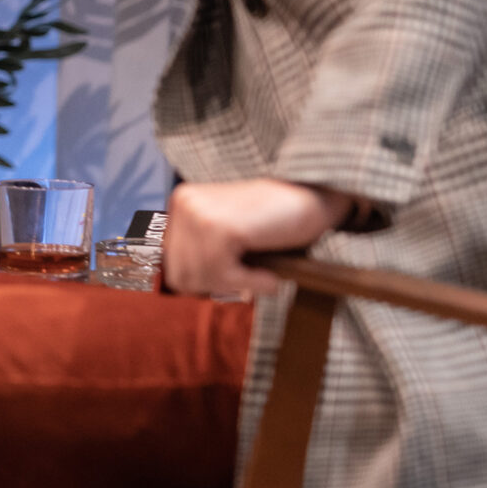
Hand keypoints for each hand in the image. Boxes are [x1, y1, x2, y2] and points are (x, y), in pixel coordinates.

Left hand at [161, 178, 349, 297]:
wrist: (315, 197)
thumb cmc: (277, 221)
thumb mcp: (228, 238)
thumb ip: (203, 256)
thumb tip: (180, 290)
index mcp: (182, 204)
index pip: (171, 266)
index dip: (202, 283)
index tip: (231, 281)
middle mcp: (184, 204)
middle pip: (180, 276)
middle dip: (216, 287)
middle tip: (250, 280)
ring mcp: (199, 213)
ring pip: (200, 278)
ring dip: (237, 285)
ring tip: (264, 275)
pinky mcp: (221, 226)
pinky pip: (224, 275)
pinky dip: (251, 283)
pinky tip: (270, 275)